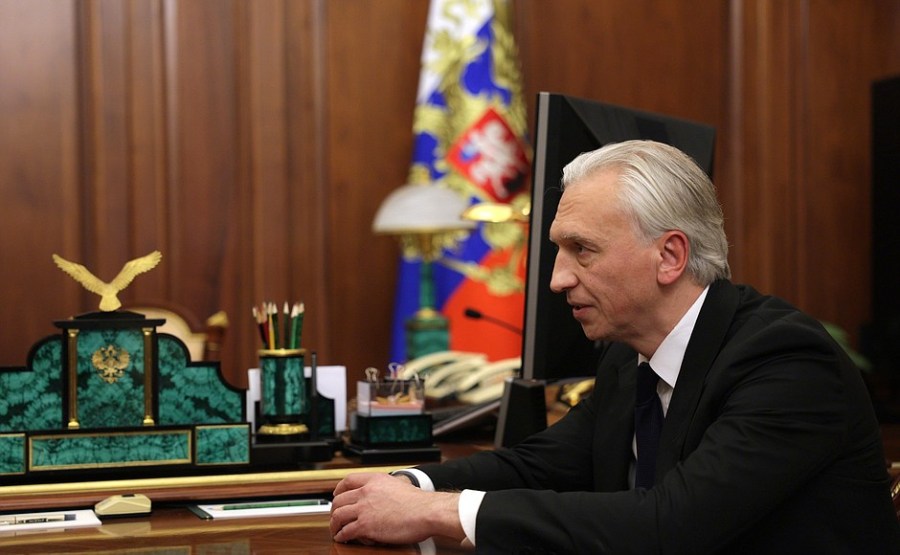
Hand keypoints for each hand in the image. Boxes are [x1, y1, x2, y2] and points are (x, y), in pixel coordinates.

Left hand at [330, 472, 464, 545]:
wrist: (426, 512)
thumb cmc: (418, 503)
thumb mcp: (398, 485)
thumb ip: (385, 488)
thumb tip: (382, 495)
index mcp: (375, 480)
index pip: (348, 480)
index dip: (339, 489)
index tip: (337, 495)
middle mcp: (367, 492)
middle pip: (339, 499)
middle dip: (335, 509)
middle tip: (336, 516)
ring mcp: (364, 508)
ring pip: (338, 515)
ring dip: (335, 524)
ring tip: (337, 530)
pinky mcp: (365, 525)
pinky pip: (346, 531)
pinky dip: (342, 536)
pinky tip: (343, 538)